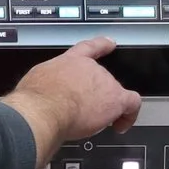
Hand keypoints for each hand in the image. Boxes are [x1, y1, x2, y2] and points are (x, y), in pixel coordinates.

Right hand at [0, 38, 141, 165]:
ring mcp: (105, 82)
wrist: (44, 108)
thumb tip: (47, 94)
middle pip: (100, 80)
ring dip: (105, 108)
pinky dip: (129, 115)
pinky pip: (132, 103)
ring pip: (112, 95)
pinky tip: (122, 125)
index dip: (101, 45)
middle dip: (93, 96)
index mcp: (69, 61)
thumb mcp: (37, 81)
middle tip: (83, 111)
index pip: (89, 48)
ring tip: (93, 122)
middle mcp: (91, 68)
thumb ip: (49, 84)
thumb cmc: (36, 98)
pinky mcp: (115, 100)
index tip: (109, 44)